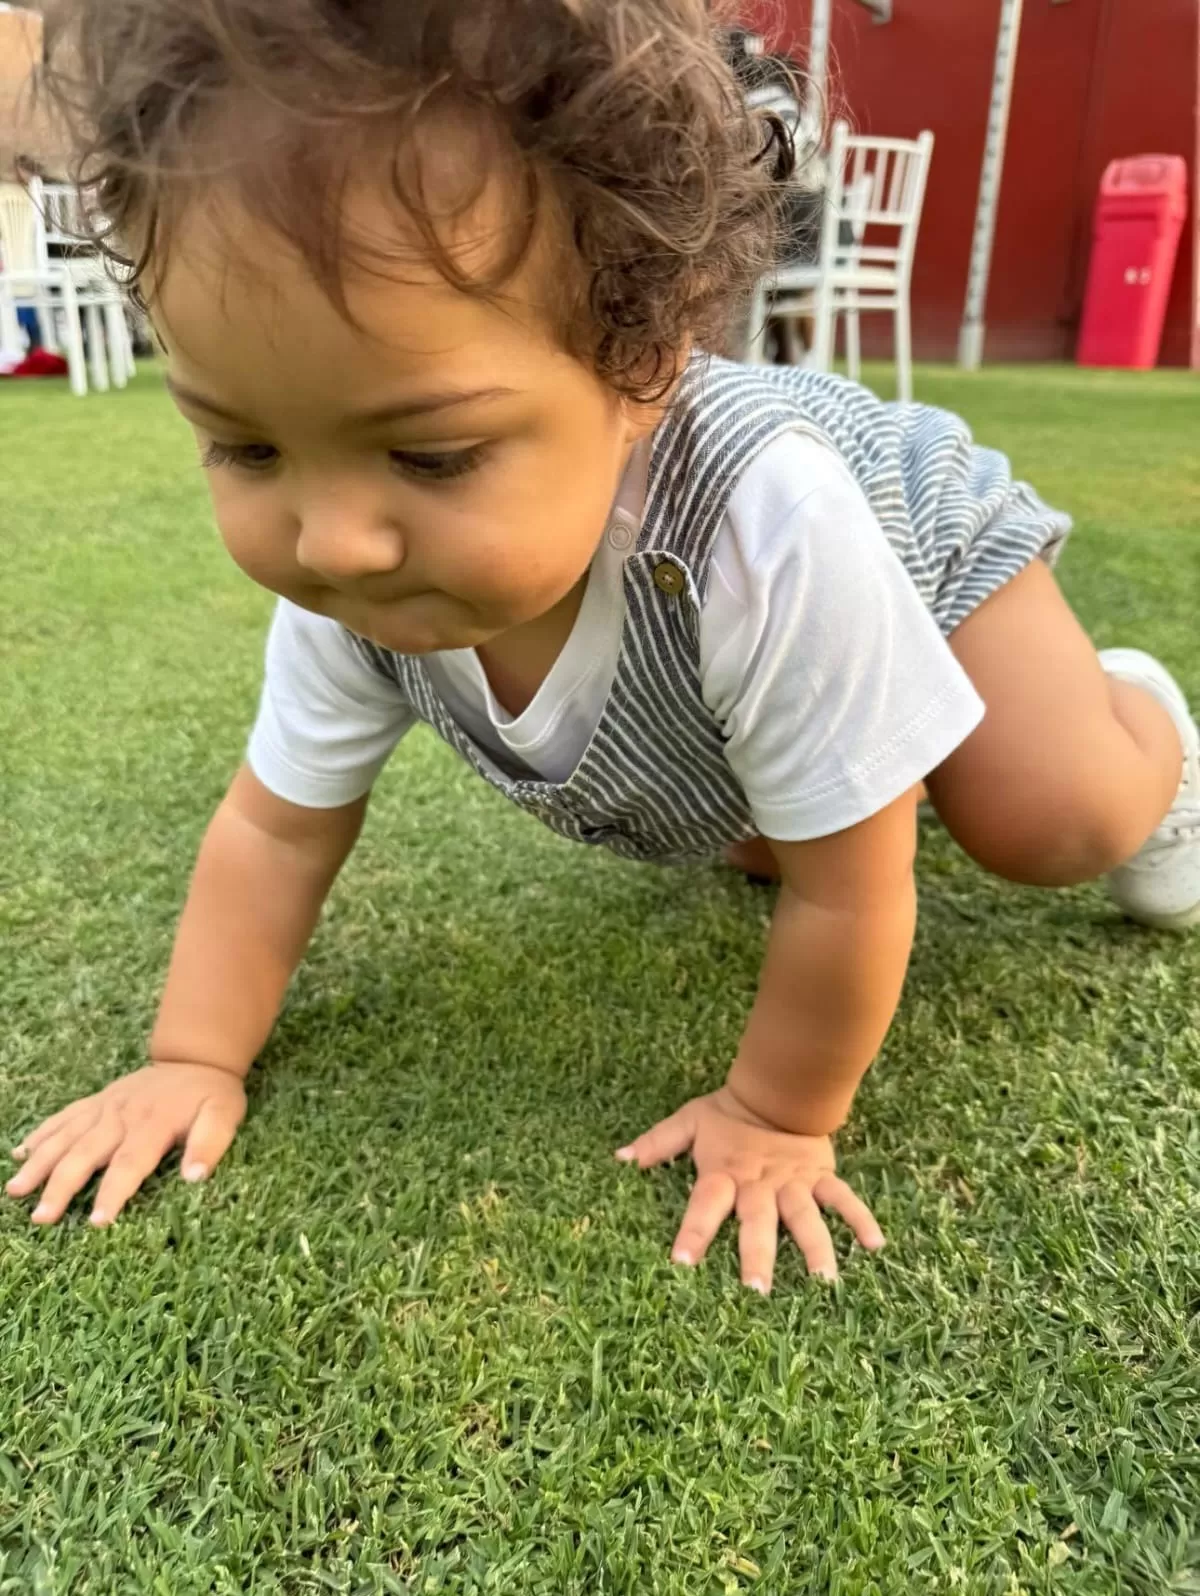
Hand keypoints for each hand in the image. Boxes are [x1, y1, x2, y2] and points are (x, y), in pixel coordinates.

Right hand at [7, 1062, 246, 1225]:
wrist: (197, 1057)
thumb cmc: (211, 1094)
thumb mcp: (224, 1115)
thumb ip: (211, 1144)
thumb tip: (194, 1178)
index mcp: (154, 1124)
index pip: (129, 1163)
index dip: (113, 1193)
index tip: (97, 1222)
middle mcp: (122, 1116)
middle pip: (86, 1154)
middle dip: (61, 1186)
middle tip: (41, 1217)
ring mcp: (105, 1107)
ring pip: (65, 1136)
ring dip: (40, 1163)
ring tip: (16, 1190)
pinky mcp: (96, 1101)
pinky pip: (63, 1117)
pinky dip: (40, 1134)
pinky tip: (19, 1154)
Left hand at [616, 1085, 883, 1293]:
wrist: (776, 1087)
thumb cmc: (728, 1115)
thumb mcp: (689, 1123)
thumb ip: (657, 1144)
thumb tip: (619, 1159)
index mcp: (724, 1174)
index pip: (704, 1206)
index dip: (693, 1233)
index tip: (681, 1264)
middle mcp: (759, 1184)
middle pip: (757, 1222)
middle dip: (756, 1256)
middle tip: (755, 1292)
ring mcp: (793, 1183)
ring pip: (804, 1218)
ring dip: (814, 1248)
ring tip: (825, 1283)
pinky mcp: (819, 1177)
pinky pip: (843, 1199)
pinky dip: (860, 1219)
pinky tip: (876, 1245)